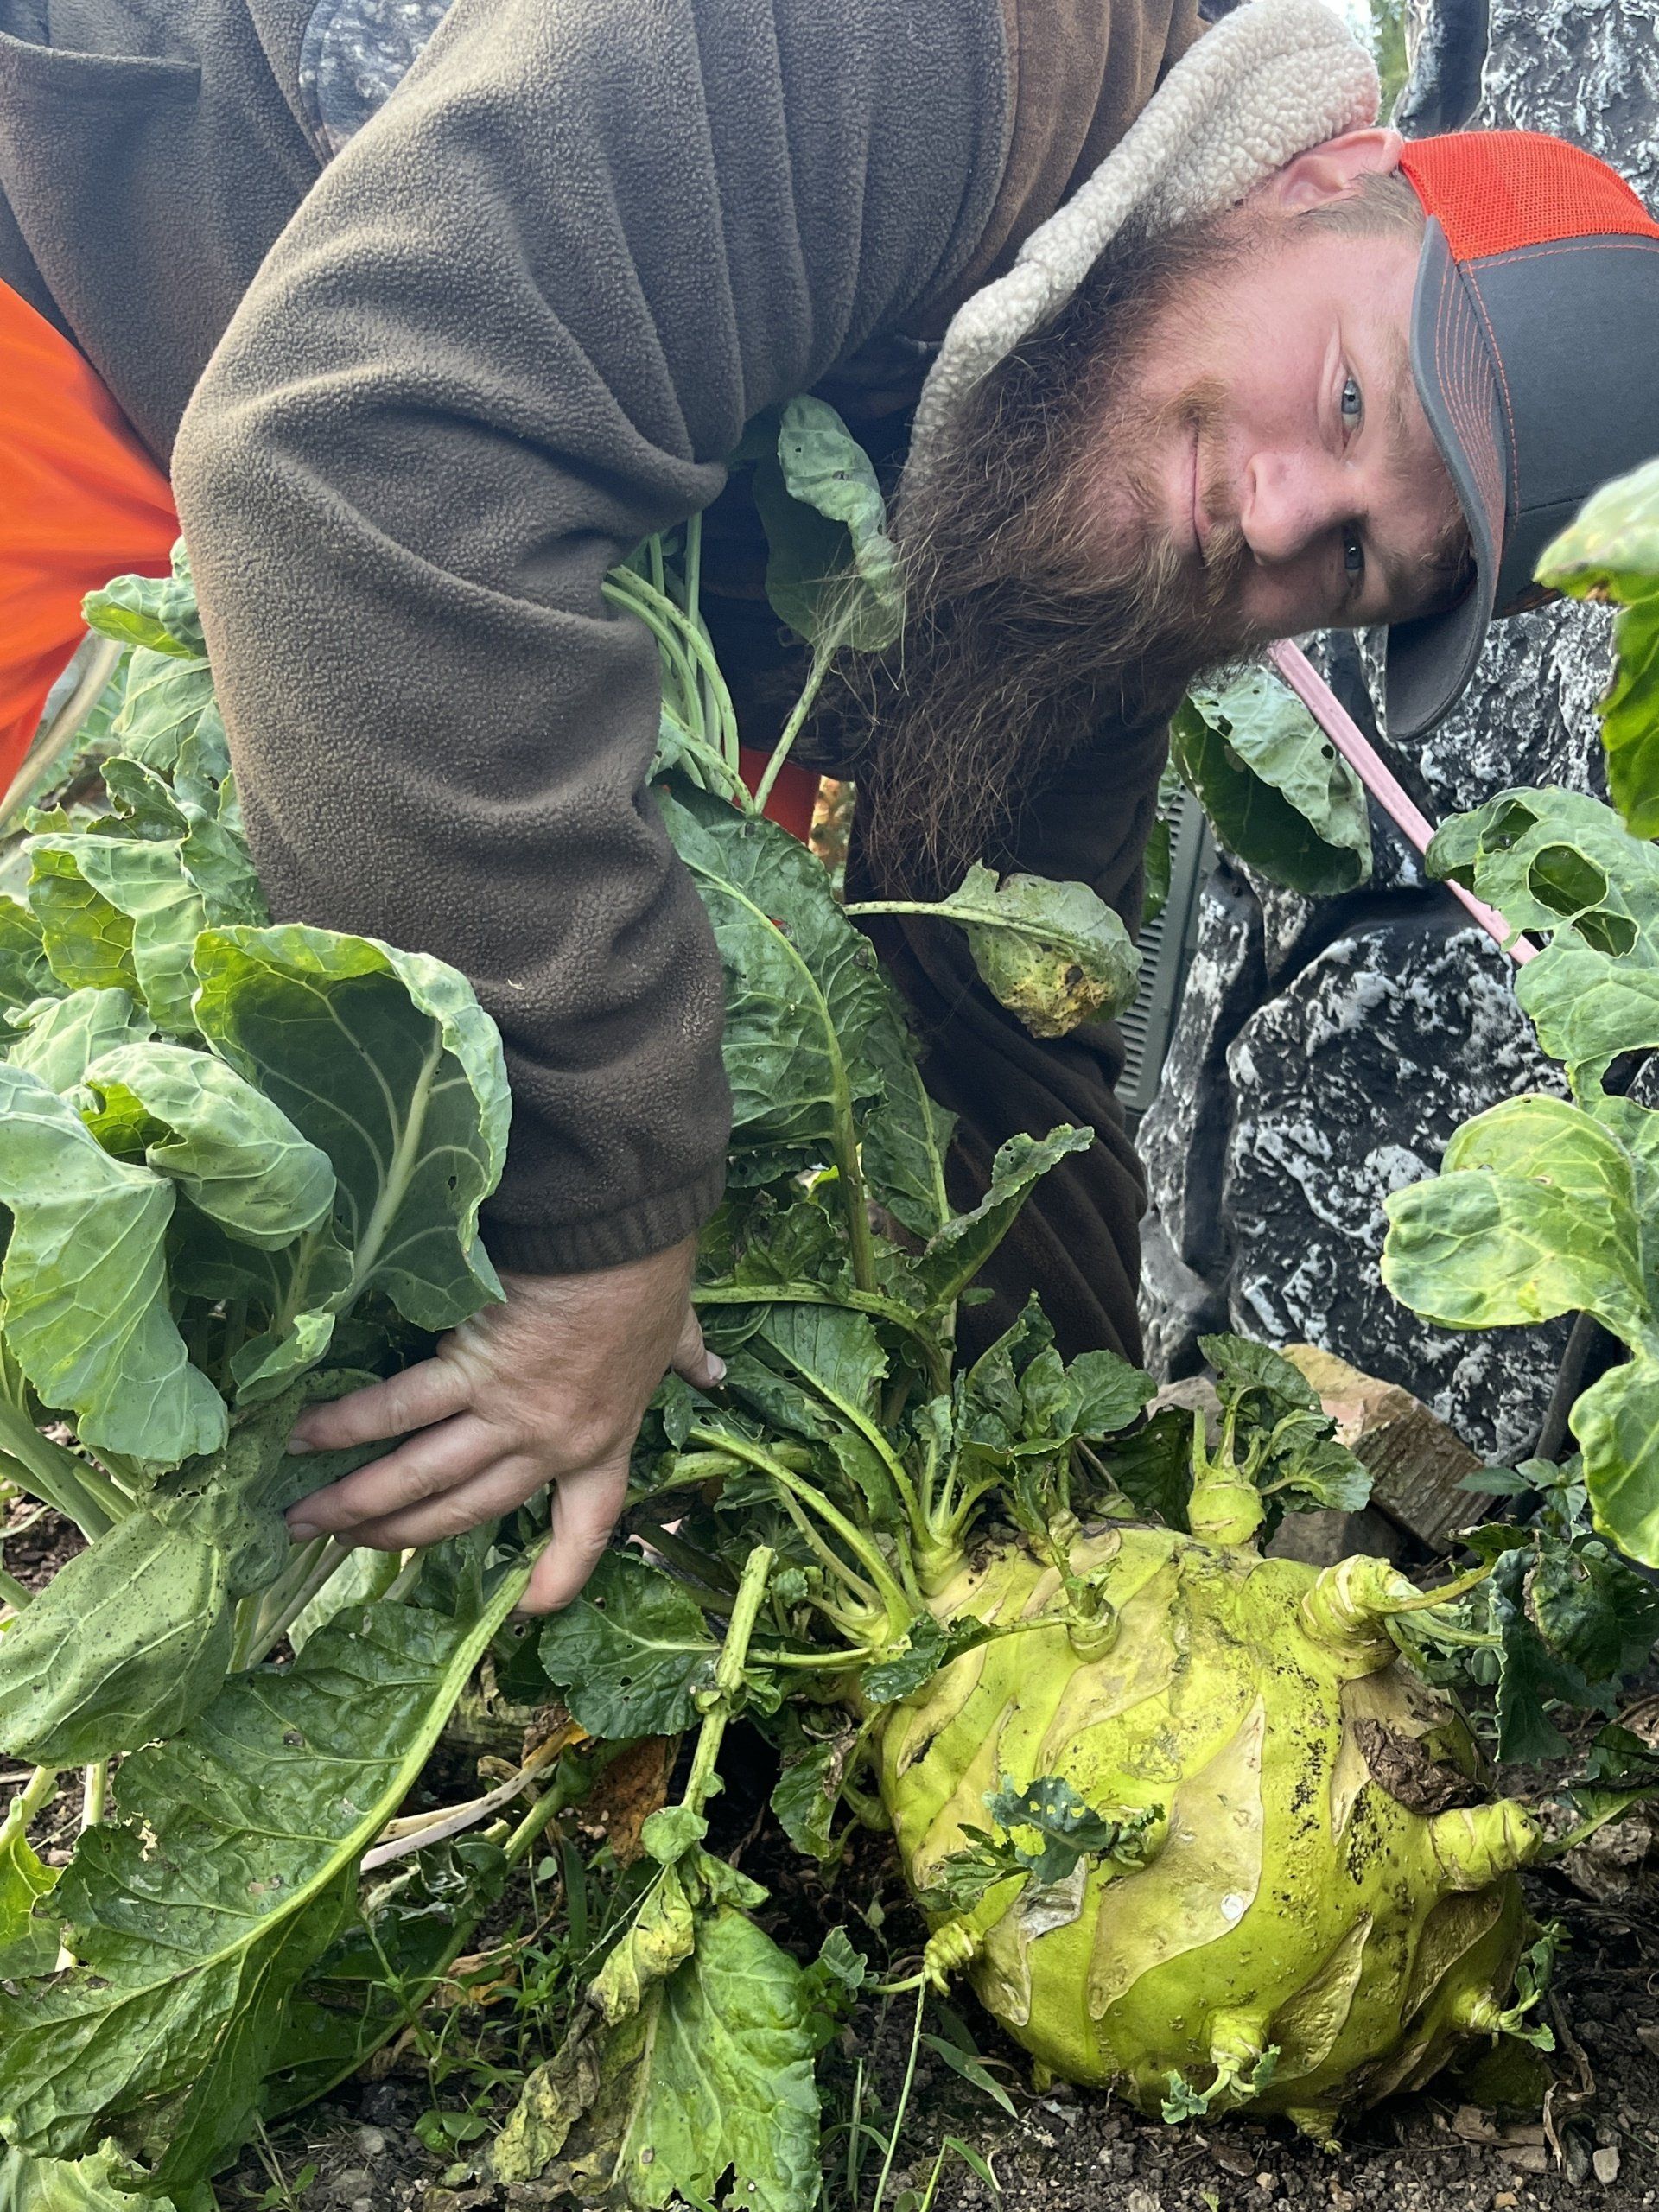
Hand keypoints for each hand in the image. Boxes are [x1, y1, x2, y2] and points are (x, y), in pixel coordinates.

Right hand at [283, 1237, 721, 1611]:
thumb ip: (685, 1356)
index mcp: (606, 1439)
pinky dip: (347, 1425)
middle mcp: (552, 1442)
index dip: (564, 1568)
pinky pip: (399, 1408)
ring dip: (359, 1499)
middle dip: (402, 1532)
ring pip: (424, 1473)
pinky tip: (302, 1438)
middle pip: (470, 1507)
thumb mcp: (674, 1332)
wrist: (621, 1236)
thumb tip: (714, 1371)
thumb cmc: (647, 1276)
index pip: (590, 1521)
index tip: (533, 1606)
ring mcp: (509, 1413)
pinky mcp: (472, 1370)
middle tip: (348, 1546)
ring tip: (305, 1517)